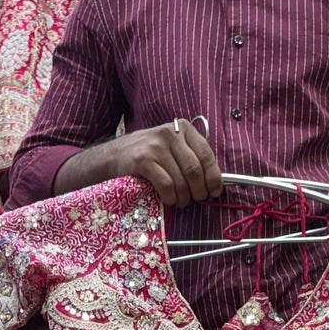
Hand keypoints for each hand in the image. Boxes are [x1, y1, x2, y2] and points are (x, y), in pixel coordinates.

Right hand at [55, 121, 223, 205]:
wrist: (112, 156)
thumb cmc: (147, 157)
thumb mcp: (171, 149)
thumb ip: (191, 158)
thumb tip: (215, 183)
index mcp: (182, 128)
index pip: (206, 154)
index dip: (214, 177)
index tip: (214, 192)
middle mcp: (170, 133)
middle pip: (195, 170)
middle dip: (199, 191)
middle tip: (196, 200)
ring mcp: (155, 146)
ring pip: (181, 180)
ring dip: (183, 198)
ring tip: (179, 201)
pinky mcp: (142, 160)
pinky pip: (166, 186)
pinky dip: (170, 198)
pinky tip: (168, 200)